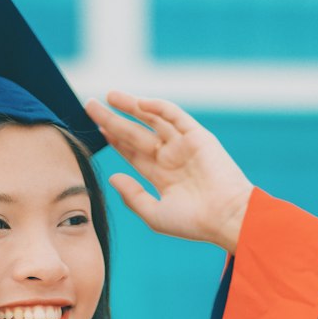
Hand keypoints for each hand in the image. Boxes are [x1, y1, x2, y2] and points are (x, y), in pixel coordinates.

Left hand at [85, 90, 253, 252]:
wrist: (226, 218)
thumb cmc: (194, 223)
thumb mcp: (154, 214)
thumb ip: (132, 196)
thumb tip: (112, 177)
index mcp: (162, 175)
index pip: (132, 152)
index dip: (113, 139)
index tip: (95, 128)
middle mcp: (171, 157)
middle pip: (135, 133)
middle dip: (113, 119)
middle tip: (90, 105)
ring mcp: (184, 145)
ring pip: (152, 120)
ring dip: (132, 106)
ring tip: (110, 95)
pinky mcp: (198, 137)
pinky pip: (176, 116)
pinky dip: (159, 108)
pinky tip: (140, 103)